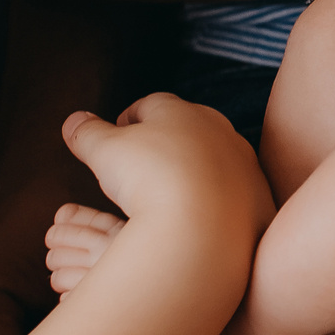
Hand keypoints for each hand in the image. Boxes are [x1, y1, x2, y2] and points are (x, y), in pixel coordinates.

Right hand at [58, 93, 273, 230]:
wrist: (205, 229)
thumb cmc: (149, 181)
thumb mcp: (104, 152)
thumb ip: (87, 133)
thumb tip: (74, 121)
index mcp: (181, 110)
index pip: (150, 105)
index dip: (128, 121)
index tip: (116, 139)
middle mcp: (220, 129)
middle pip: (187, 130)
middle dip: (164, 145)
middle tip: (140, 170)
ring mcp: (244, 163)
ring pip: (214, 162)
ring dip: (194, 174)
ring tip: (168, 199)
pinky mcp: (260, 197)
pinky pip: (234, 196)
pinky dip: (216, 204)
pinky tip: (199, 221)